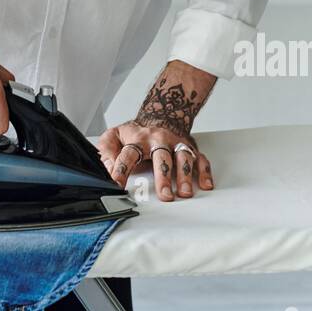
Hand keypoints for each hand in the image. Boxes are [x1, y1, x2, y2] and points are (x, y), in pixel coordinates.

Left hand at [97, 121, 212, 200]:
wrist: (162, 114)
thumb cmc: (137, 132)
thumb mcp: (115, 135)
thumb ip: (106, 150)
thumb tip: (107, 167)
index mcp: (139, 139)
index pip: (128, 154)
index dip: (121, 169)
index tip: (117, 184)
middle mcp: (159, 141)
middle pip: (162, 157)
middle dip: (164, 177)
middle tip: (165, 195)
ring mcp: (176, 144)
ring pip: (183, 157)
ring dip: (185, 175)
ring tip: (185, 193)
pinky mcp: (191, 148)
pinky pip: (200, 159)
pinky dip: (204, 172)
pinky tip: (205, 184)